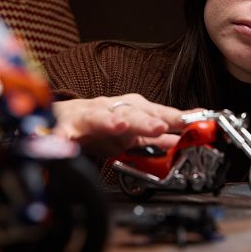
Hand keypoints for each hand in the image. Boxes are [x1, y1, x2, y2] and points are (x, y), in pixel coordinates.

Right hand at [51, 93, 187, 156]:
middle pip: (130, 114)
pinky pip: (63, 133)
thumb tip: (182, 140)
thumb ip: (156, 138)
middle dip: (145, 121)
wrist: (64, 117)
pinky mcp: (65, 127)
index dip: (172, 117)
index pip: (155, 113)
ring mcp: (87, 117)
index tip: (188, 121)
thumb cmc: (101, 124)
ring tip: (119, 126)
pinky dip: (62, 137)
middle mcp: (110, 109)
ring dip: (109, 121)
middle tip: (158, 127)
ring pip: (98, 117)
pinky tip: (64, 142)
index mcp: (129, 110)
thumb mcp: (132, 132)